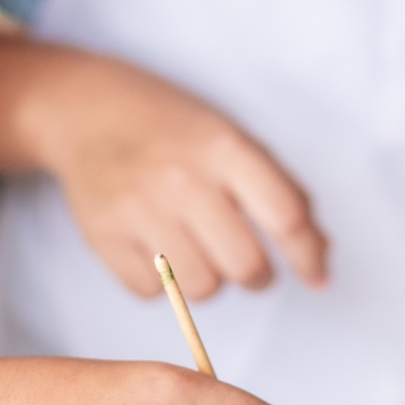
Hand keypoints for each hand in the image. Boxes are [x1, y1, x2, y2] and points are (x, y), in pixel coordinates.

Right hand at [31, 57, 328, 300]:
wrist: (84, 110)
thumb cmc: (171, 127)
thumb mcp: (230, 137)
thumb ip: (279, 190)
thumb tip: (320, 251)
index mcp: (222, 147)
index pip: (285, 216)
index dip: (308, 255)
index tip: (316, 276)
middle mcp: (181, 178)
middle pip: (246, 265)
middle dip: (256, 275)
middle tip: (249, 265)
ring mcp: (137, 208)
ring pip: (202, 288)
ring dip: (211, 280)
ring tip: (199, 251)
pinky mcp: (102, 235)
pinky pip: (153, 293)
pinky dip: (163, 284)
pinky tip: (159, 250)